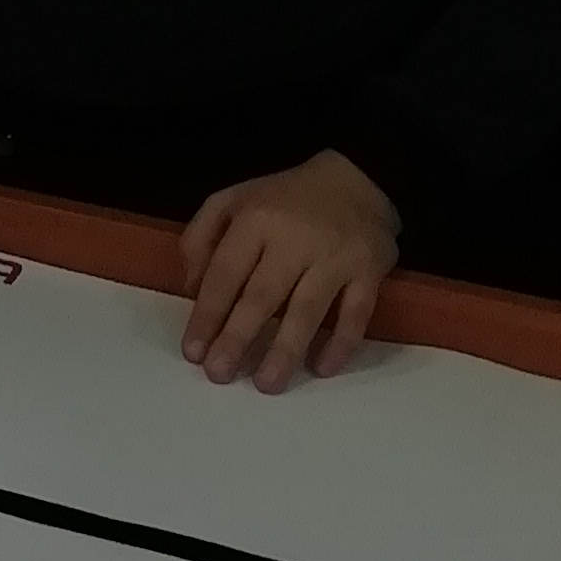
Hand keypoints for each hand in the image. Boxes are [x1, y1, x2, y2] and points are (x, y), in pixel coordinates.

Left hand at [179, 148, 398, 392]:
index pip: (225, 274)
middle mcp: (295, 239)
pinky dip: (341, 342)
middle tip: (219, 374)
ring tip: (267, 383)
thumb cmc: (284, 199)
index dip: (207, 315)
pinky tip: (321, 368)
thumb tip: (190, 289)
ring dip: (286, 349)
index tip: (193, 351)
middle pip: (263, 296)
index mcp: (256, 220)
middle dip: (238, 338)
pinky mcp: (370, 269)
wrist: (357, 177)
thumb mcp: (231, 200)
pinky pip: (357, 312)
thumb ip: (200, 237)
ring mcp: (336, 256)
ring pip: (308, 309)